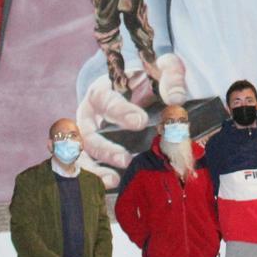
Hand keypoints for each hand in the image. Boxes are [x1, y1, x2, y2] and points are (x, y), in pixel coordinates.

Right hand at [76, 53, 188, 185]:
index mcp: (101, 90)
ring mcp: (85, 137)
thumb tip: (176, 98)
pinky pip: (83, 169)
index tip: (141, 122)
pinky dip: (91, 179)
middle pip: (87, 133)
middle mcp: (87, 115)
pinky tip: (108, 186)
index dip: (121, 112)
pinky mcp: (90, 154)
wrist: (135, 91)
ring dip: (93, 169)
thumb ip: (170, 77)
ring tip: (113, 180)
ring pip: (80, 155)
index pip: (105, 100)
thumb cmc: (146, 80)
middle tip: (126, 159)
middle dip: (104, 148)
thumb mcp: (160, 69)